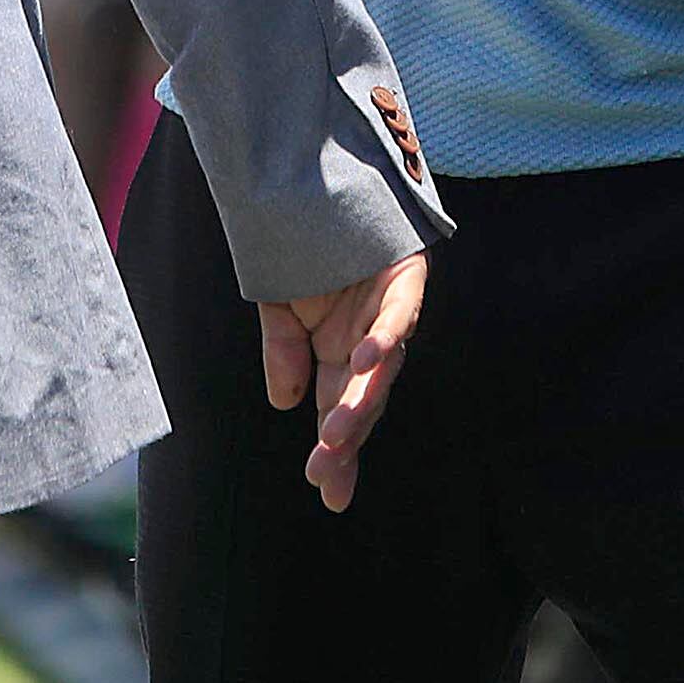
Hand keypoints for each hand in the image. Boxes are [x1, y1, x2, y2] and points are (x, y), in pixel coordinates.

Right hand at [259, 250, 426, 513]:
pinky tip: (363, 360)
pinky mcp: (404, 275)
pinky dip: (384, 336)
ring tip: (336, 430)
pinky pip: (399, 312)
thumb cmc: (302, 251)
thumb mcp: (279, 308)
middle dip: (346, 437)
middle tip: (325, 470)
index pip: (342, 412)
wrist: (312, 186)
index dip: (340, 453)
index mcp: (341, 353)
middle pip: (365, 398)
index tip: (331, 496)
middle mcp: (371, 339)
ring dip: (361, 399)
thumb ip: (284, 351)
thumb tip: (286, 404)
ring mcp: (389, 309)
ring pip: (384, 365)